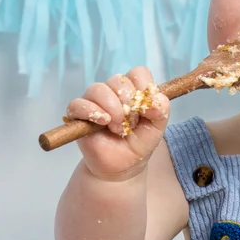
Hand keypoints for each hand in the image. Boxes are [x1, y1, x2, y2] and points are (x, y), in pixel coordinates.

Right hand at [65, 66, 168, 180]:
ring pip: (98, 89)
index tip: (146, 109)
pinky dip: (92, 111)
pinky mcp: (78, 113)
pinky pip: (78, 103)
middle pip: (118, 80)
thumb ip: (161, 110)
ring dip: (112, 109)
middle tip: (131, 123)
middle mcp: (112, 91)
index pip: (138, 73)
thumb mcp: (157, 127)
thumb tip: (153, 100)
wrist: (123, 166)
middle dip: (128, 102)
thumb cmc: (138, 143)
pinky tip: (103, 122)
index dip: (143, 87)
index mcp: (132, 90)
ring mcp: (94, 101)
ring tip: (118, 128)